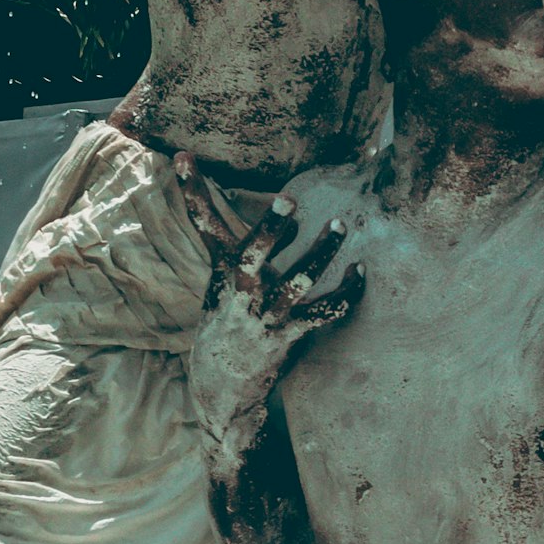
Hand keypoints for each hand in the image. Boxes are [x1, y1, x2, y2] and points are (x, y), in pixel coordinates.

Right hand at [175, 153, 364, 442]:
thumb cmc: (227, 319)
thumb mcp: (227, 281)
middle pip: (251, 256)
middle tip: (289, 200)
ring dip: (320, 255)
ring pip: (295, 284)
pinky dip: (346, 291)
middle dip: (268, 229)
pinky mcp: (288, 337)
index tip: (182, 156)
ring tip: (340, 225)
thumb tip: (289, 217)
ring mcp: (265, 316)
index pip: (204, 224)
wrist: (220, 386)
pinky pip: (323, 313)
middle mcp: (241, 293)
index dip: (192, 190)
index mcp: (223, 272)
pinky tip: (360, 271)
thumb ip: (254, 247)